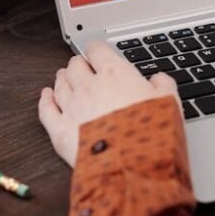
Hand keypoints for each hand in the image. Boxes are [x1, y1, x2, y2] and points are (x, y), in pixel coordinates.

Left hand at [38, 41, 179, 166]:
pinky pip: (46, 110)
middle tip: (82, 65)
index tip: (96, 51)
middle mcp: (89, 86)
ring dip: (62, 78)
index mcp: (114, 73)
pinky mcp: (60, 131)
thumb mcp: (169, 102)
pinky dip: (45, 100)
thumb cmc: (152, 133)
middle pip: (75, 66)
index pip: (97, 50)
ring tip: (64, 76)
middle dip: (78, 64)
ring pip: (60, 84)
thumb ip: (163, 86)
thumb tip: (159, 79)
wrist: (133, 166)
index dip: (96, 49)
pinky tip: (46, 96)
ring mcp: (72, 108)